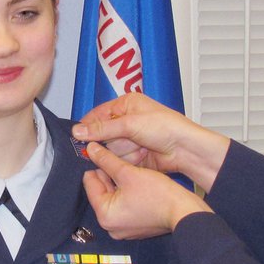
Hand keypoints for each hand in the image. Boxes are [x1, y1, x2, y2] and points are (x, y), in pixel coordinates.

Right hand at [72, 93, 229, 190]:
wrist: (186, 149)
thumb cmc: (167, 128)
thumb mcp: (130, 124)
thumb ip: (102, 129)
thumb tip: (79, 130)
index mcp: (127, 104)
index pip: (99, 114)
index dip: (88, 126)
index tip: (77, 137)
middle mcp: (128, 120)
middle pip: (103, 133)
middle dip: (104, 142)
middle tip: (101, 147)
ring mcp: (132, 138)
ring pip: (111, 148)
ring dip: (118, 152)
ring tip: (134, 149)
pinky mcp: (136, 154)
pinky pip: (120, 158)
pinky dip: (125, 160)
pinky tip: (136, 157)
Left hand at [82, 142, 209, 239]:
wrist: (185, 212)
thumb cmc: (159, 196)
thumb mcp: (129, 173)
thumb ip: (107, 160)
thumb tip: (91, 149)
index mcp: (104, 215)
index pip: (90, 183)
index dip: (97, 166)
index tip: (103, 154)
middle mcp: (110, 225)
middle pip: (102, 191)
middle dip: (110, 175)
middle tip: (120, 160)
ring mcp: (123, 228)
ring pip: (114, 197)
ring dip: (120, 183)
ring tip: (131, 170)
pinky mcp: (135, 227)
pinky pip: (125, 205)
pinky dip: (129, 194)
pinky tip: (138, 182)